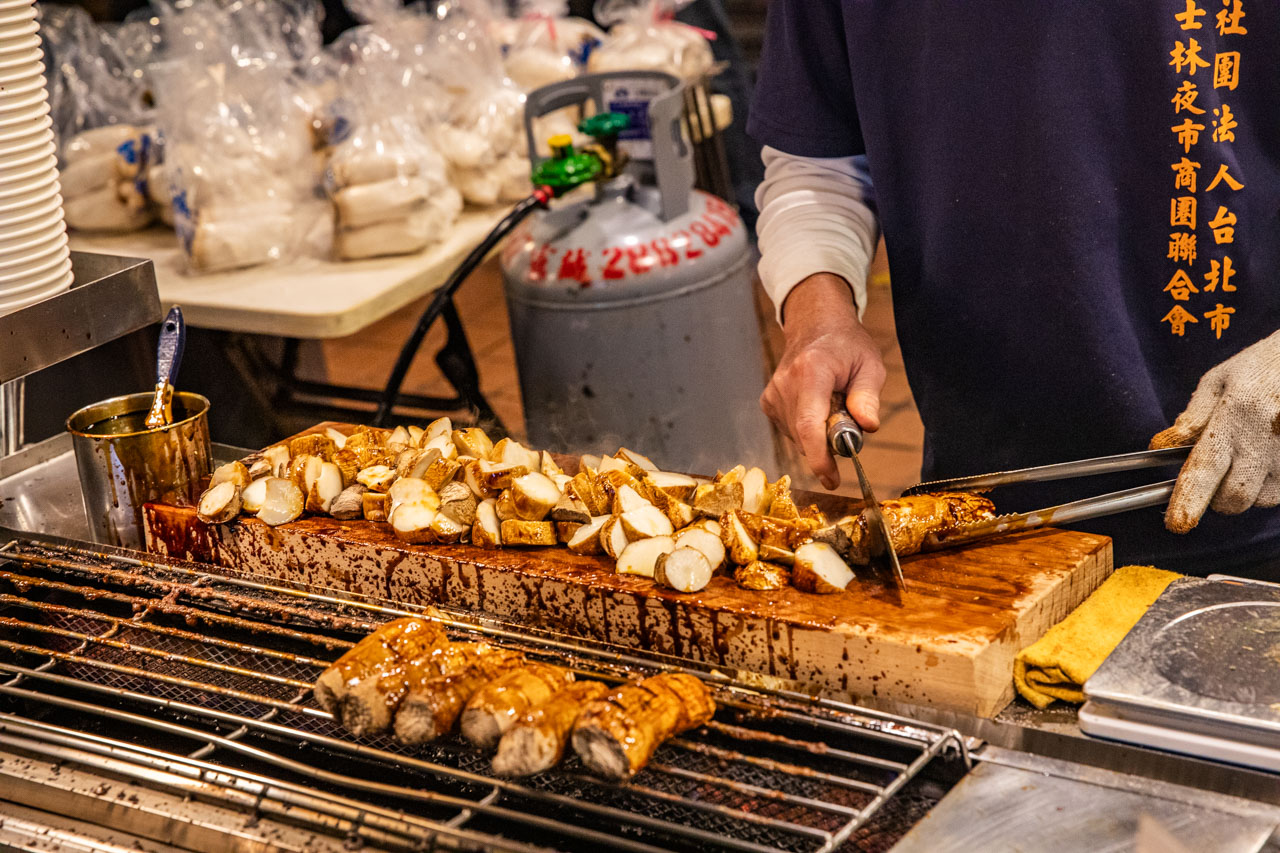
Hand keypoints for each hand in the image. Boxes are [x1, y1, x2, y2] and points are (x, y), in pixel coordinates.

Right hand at [760, 273, 885, 489]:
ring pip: (797, 437)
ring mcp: (773, 393)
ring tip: (833, 405)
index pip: (808, 423)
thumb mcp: (870, 365)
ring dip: (819, 435)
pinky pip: (790, 431)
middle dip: (829, 444)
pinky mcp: (768, 402)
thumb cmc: (846, 345)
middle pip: (804, 436)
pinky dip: (807, 429)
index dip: (818, 457)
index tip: (832, 478)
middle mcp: (785, 383)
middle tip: (849, 422)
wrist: (815, 326)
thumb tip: (868, 427)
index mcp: (811, 371)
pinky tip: (817, 407)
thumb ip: (868, 396)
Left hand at [1151, 330, 1279, 532]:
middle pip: (1234, 499)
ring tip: (1251, 456)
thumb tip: (1160, 447)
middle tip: (1217, 473)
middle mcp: (1266, 442)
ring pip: (1262, 501)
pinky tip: (1270, 456)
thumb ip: (1192, 417)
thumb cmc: (1263, 366)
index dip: (1188, 501)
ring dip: (1249, 490)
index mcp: (1235, 417)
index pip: (1204, 470)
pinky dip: (1272, 483)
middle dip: (1218, 497)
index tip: (1177, 523)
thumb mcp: (1219, 381)